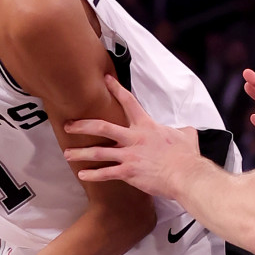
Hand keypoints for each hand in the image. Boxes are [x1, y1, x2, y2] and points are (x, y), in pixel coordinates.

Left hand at [62, 75, 196, 198]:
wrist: (186, 175)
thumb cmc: (186, 156)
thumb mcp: (186, 136)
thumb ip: (181, 130)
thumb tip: (186, 130)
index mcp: (147, 126)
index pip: (129, 102)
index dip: (116, 89)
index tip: (105, 79)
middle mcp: (134, 138)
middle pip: (102, 127)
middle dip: (82, 125)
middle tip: (68, 125)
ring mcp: (130, 155)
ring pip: (99, 152)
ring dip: (81, 153)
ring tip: (67, 154)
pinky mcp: (129, 172)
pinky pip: (106, 173)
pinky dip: (93, 175)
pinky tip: (82, 175)